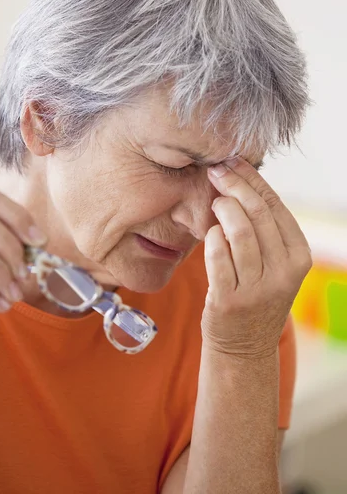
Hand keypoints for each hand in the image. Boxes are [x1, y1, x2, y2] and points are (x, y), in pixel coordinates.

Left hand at [202, 157, 311, 357]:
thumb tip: (242, 177)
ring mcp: (257, 289)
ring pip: (238, 231)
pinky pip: (216, 255)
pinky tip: (209, 233)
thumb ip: (265, 228)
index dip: (250, 178)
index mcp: (299, 256)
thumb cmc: (255, 293)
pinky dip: (211, 237)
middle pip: (257, 213)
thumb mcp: (274, 263)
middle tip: (214, 170)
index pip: (275, 205)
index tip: (231, 161)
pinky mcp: (229, 300)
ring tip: (214, 202)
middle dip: (233, 184)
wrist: (244, 346)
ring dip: (222, 208)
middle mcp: (284, 273)